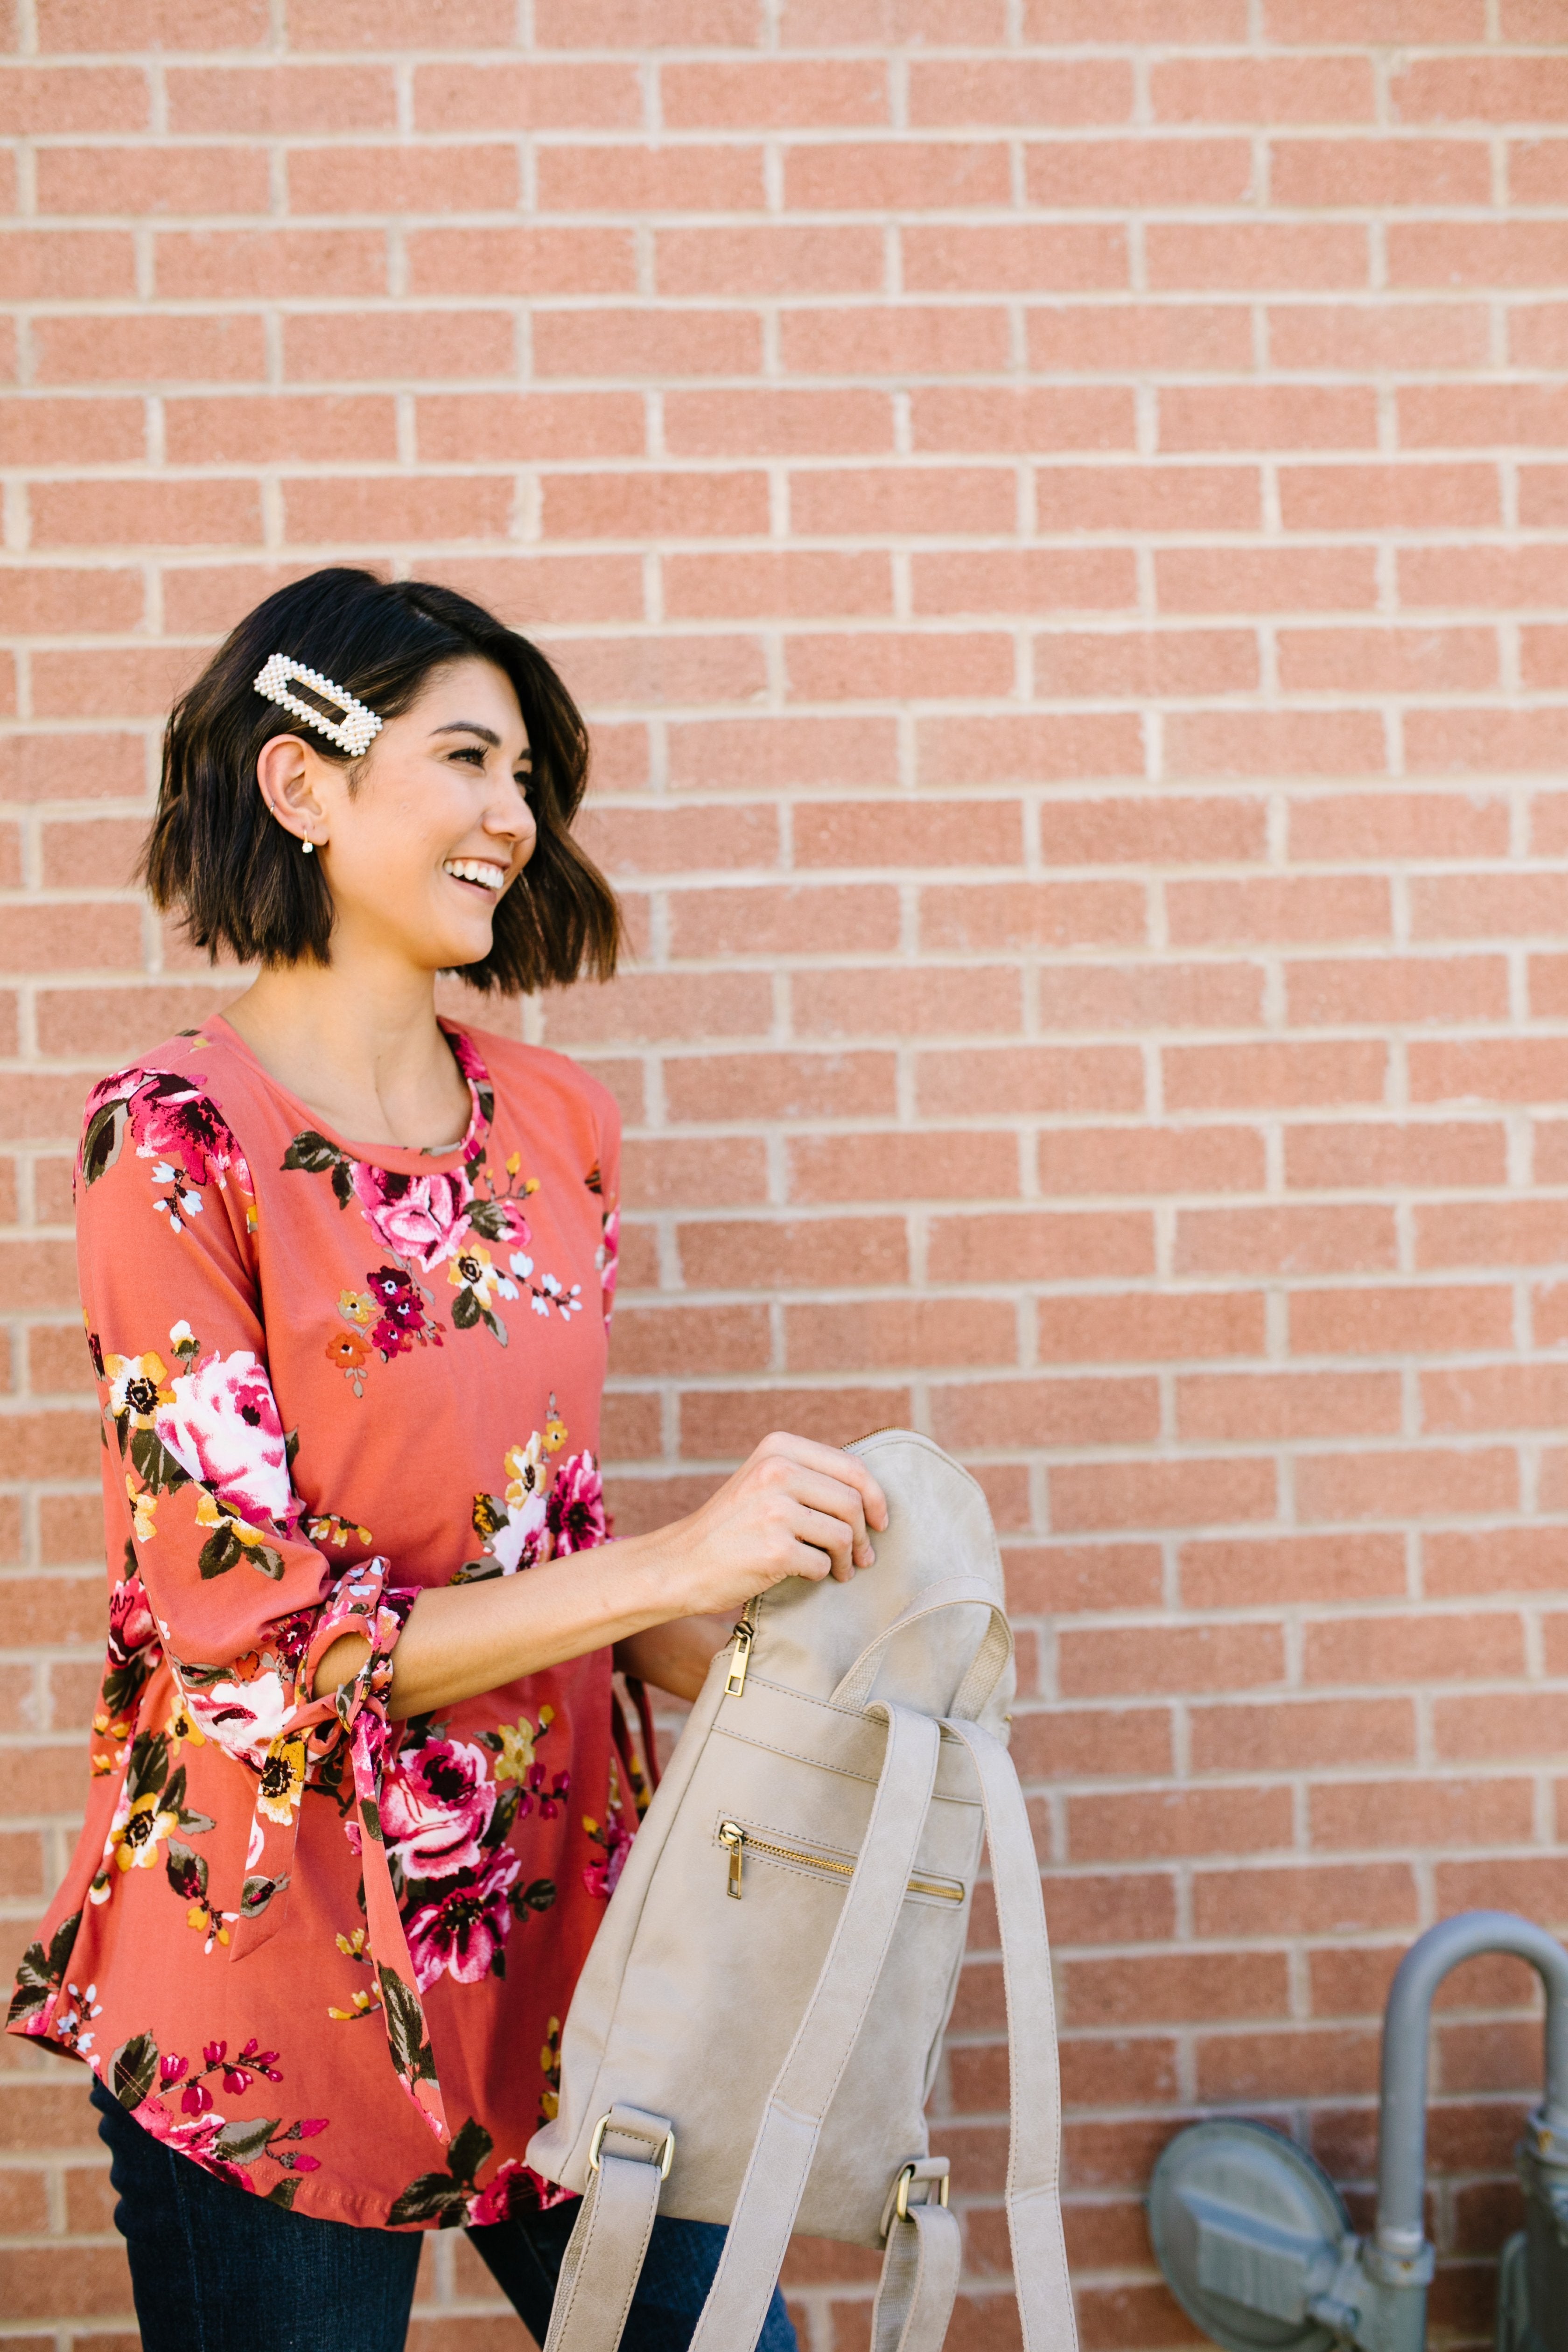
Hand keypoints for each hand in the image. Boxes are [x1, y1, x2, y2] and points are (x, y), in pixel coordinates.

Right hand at [641, 1431, 888, 1622]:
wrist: (681, 1563)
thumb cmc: (730, 1527)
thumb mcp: (763, 1480)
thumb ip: (808, 1475)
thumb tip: (870, 1495)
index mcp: (779, 1447)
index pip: (852, 1466)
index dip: (875, 1497)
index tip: (880, 1520)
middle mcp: (777, 1471)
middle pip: (853, 1502)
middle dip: (866, 1534)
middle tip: (864, 1556)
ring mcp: (775, 1510)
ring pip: (843, 1535)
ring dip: (847, 1559)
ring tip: (839, 1570)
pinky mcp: (775, 1549)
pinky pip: (822, 1564)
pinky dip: (819, 1575)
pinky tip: (805, 1576)